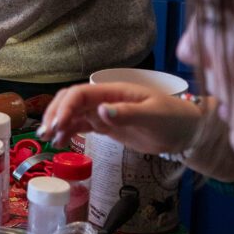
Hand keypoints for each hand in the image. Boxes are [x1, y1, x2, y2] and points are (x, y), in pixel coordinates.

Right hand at [38, 81, 203, 155]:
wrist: (188, 132)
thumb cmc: (174, 119)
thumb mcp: (153, 116)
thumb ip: (127, 113)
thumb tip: (100, 111)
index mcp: (114, 91)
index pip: (80, 94)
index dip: (65, 107)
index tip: (57, 125)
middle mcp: (105, 99)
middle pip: (71, 100)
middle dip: (55, 114)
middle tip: (45, 134)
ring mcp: (105, 113)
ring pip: (73, 113)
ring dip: (58, 123)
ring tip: (48, 139)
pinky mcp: (107, 126)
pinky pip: (82, 126)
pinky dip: (69, 132)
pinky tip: (61, 142)